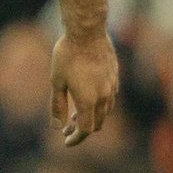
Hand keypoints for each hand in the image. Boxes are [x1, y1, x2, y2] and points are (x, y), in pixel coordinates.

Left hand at [50, 30, 118, 145]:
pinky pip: (109, 97)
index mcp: (88, 101)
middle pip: (97, 123)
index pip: (86, 130)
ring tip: (75, 113)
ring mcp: (112, 86)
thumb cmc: (67, 55)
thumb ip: (57, 106)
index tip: (66, 141)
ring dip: (92, 116)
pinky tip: (88, 96)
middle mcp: (103, 97)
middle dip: (82, 129)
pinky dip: (99, 104)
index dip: (76, 138)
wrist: (87, 31)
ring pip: (105, 111)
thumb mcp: (56, 81)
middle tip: (67, 128)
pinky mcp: (115, 76)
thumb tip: (57, 127)